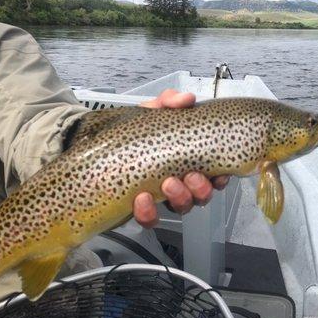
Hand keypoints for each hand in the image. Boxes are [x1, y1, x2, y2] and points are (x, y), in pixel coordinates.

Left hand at [133, 89, 229, 227]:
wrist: (96, 143)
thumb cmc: (132, 131)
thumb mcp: (151, 112)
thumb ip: (169, 102)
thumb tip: (186, 99)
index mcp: (188, 159)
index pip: (214, 175)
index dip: (221, 178)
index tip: (219, 173)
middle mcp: (179, 181)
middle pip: (202, 195)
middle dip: (201, 188)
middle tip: (191, 176)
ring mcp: (161, 197)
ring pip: (182, 207)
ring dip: (180, 198)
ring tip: (168, 183)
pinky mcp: (141, 209)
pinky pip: (150, 219)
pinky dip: (148, 212)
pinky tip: (141, 199)